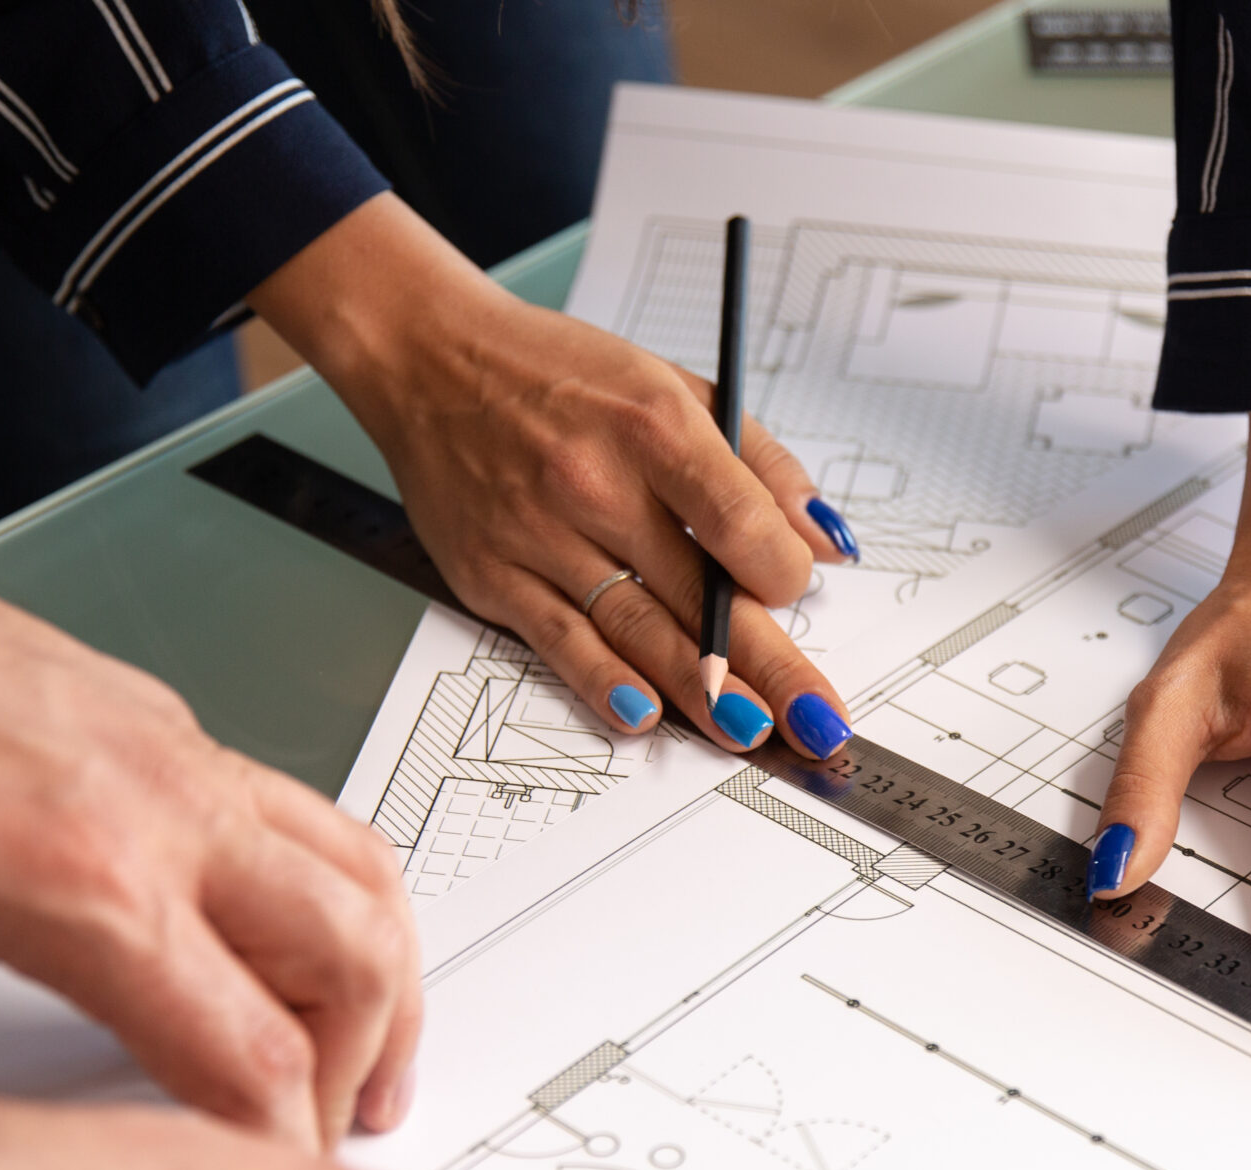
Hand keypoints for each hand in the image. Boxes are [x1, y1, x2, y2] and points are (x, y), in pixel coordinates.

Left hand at [0, 424, 418, 1146]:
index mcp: (80, 885)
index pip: (251, 1055)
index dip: (279, 1151)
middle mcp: (159, 808)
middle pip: (357, 959)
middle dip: (361, 1069)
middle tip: (325, 1134)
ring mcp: (178, 753)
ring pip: (364, 871)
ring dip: (384, 977)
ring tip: (364, 1052)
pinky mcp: (169, 723)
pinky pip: (311, 815)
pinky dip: (339, 896)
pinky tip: (298, 942)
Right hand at [251, 196, 860, 761]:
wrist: (426, 357)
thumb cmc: (558, 373)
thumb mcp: (674, 384)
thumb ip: (760, 464)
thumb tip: (824, 543)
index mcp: (653, 427)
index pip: (738, 522)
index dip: (780, 573)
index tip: (797, 594)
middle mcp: (595, 483)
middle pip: (699, 595)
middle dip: (770, 668)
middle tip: (816, 722)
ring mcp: (538, 534)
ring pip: (636, 628)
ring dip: (699, 691)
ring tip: (750, 730)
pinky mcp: (492, 573)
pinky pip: (559, 641)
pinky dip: (604, 683)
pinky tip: (644, 715)